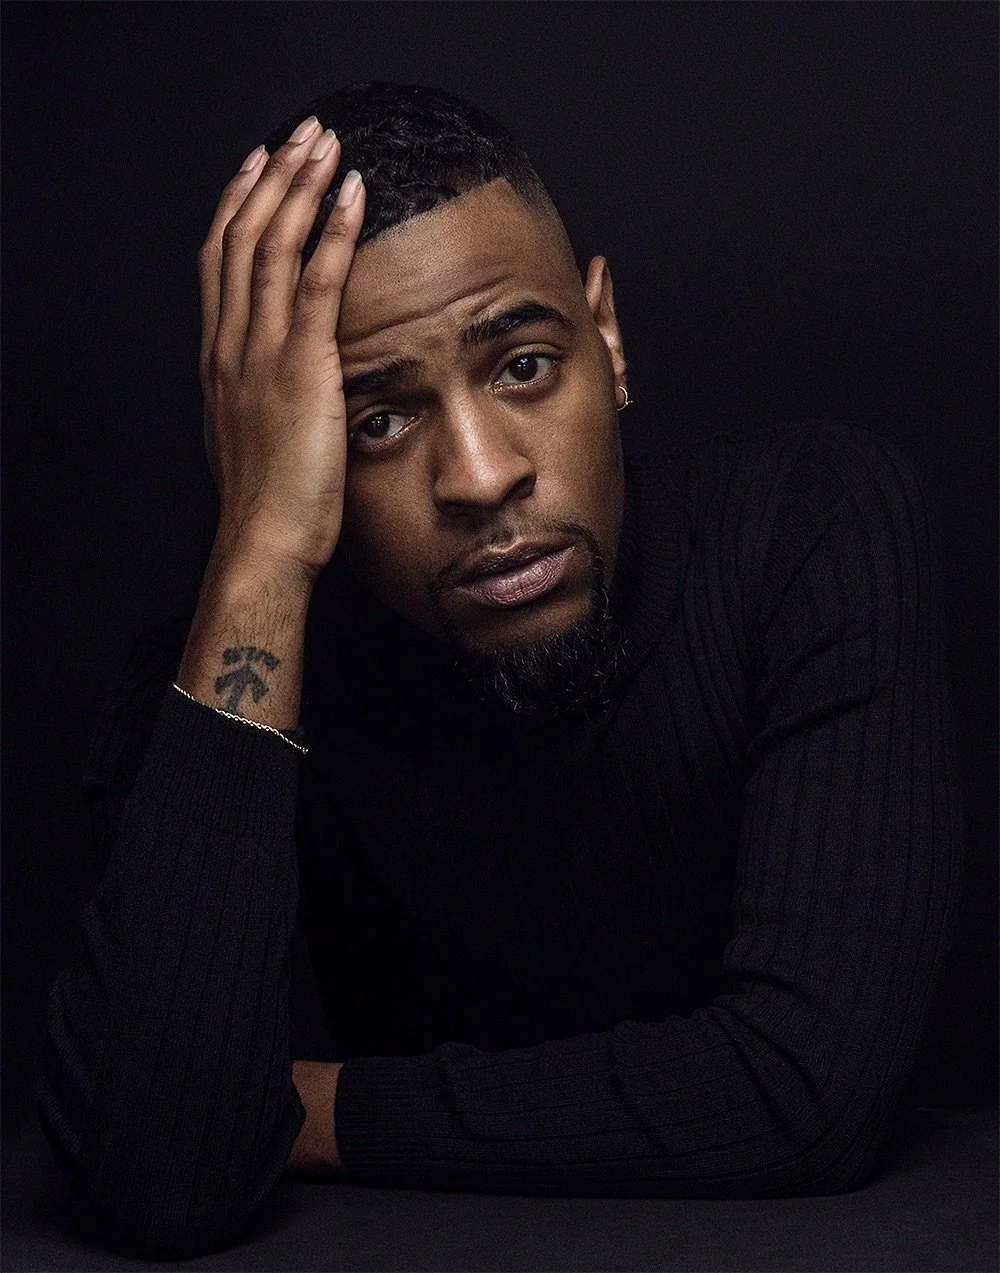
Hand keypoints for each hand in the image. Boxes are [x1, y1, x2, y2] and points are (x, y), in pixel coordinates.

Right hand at [198, 116, 365, 580]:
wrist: (264, 540)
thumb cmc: (269, 503)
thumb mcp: (255, 437)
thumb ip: (263, 396)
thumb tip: (285, 383)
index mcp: (219, 359)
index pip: (220, 262)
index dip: (239, 207)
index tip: (258, 168)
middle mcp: (230, 345)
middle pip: (240, 237)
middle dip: (271, 178)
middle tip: (298, 135)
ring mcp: (260, 353)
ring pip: (271, 247)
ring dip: (300, 187)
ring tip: (324, 143)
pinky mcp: (300, 368)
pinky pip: (315, 284)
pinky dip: (334, 233)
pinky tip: (353, 196)